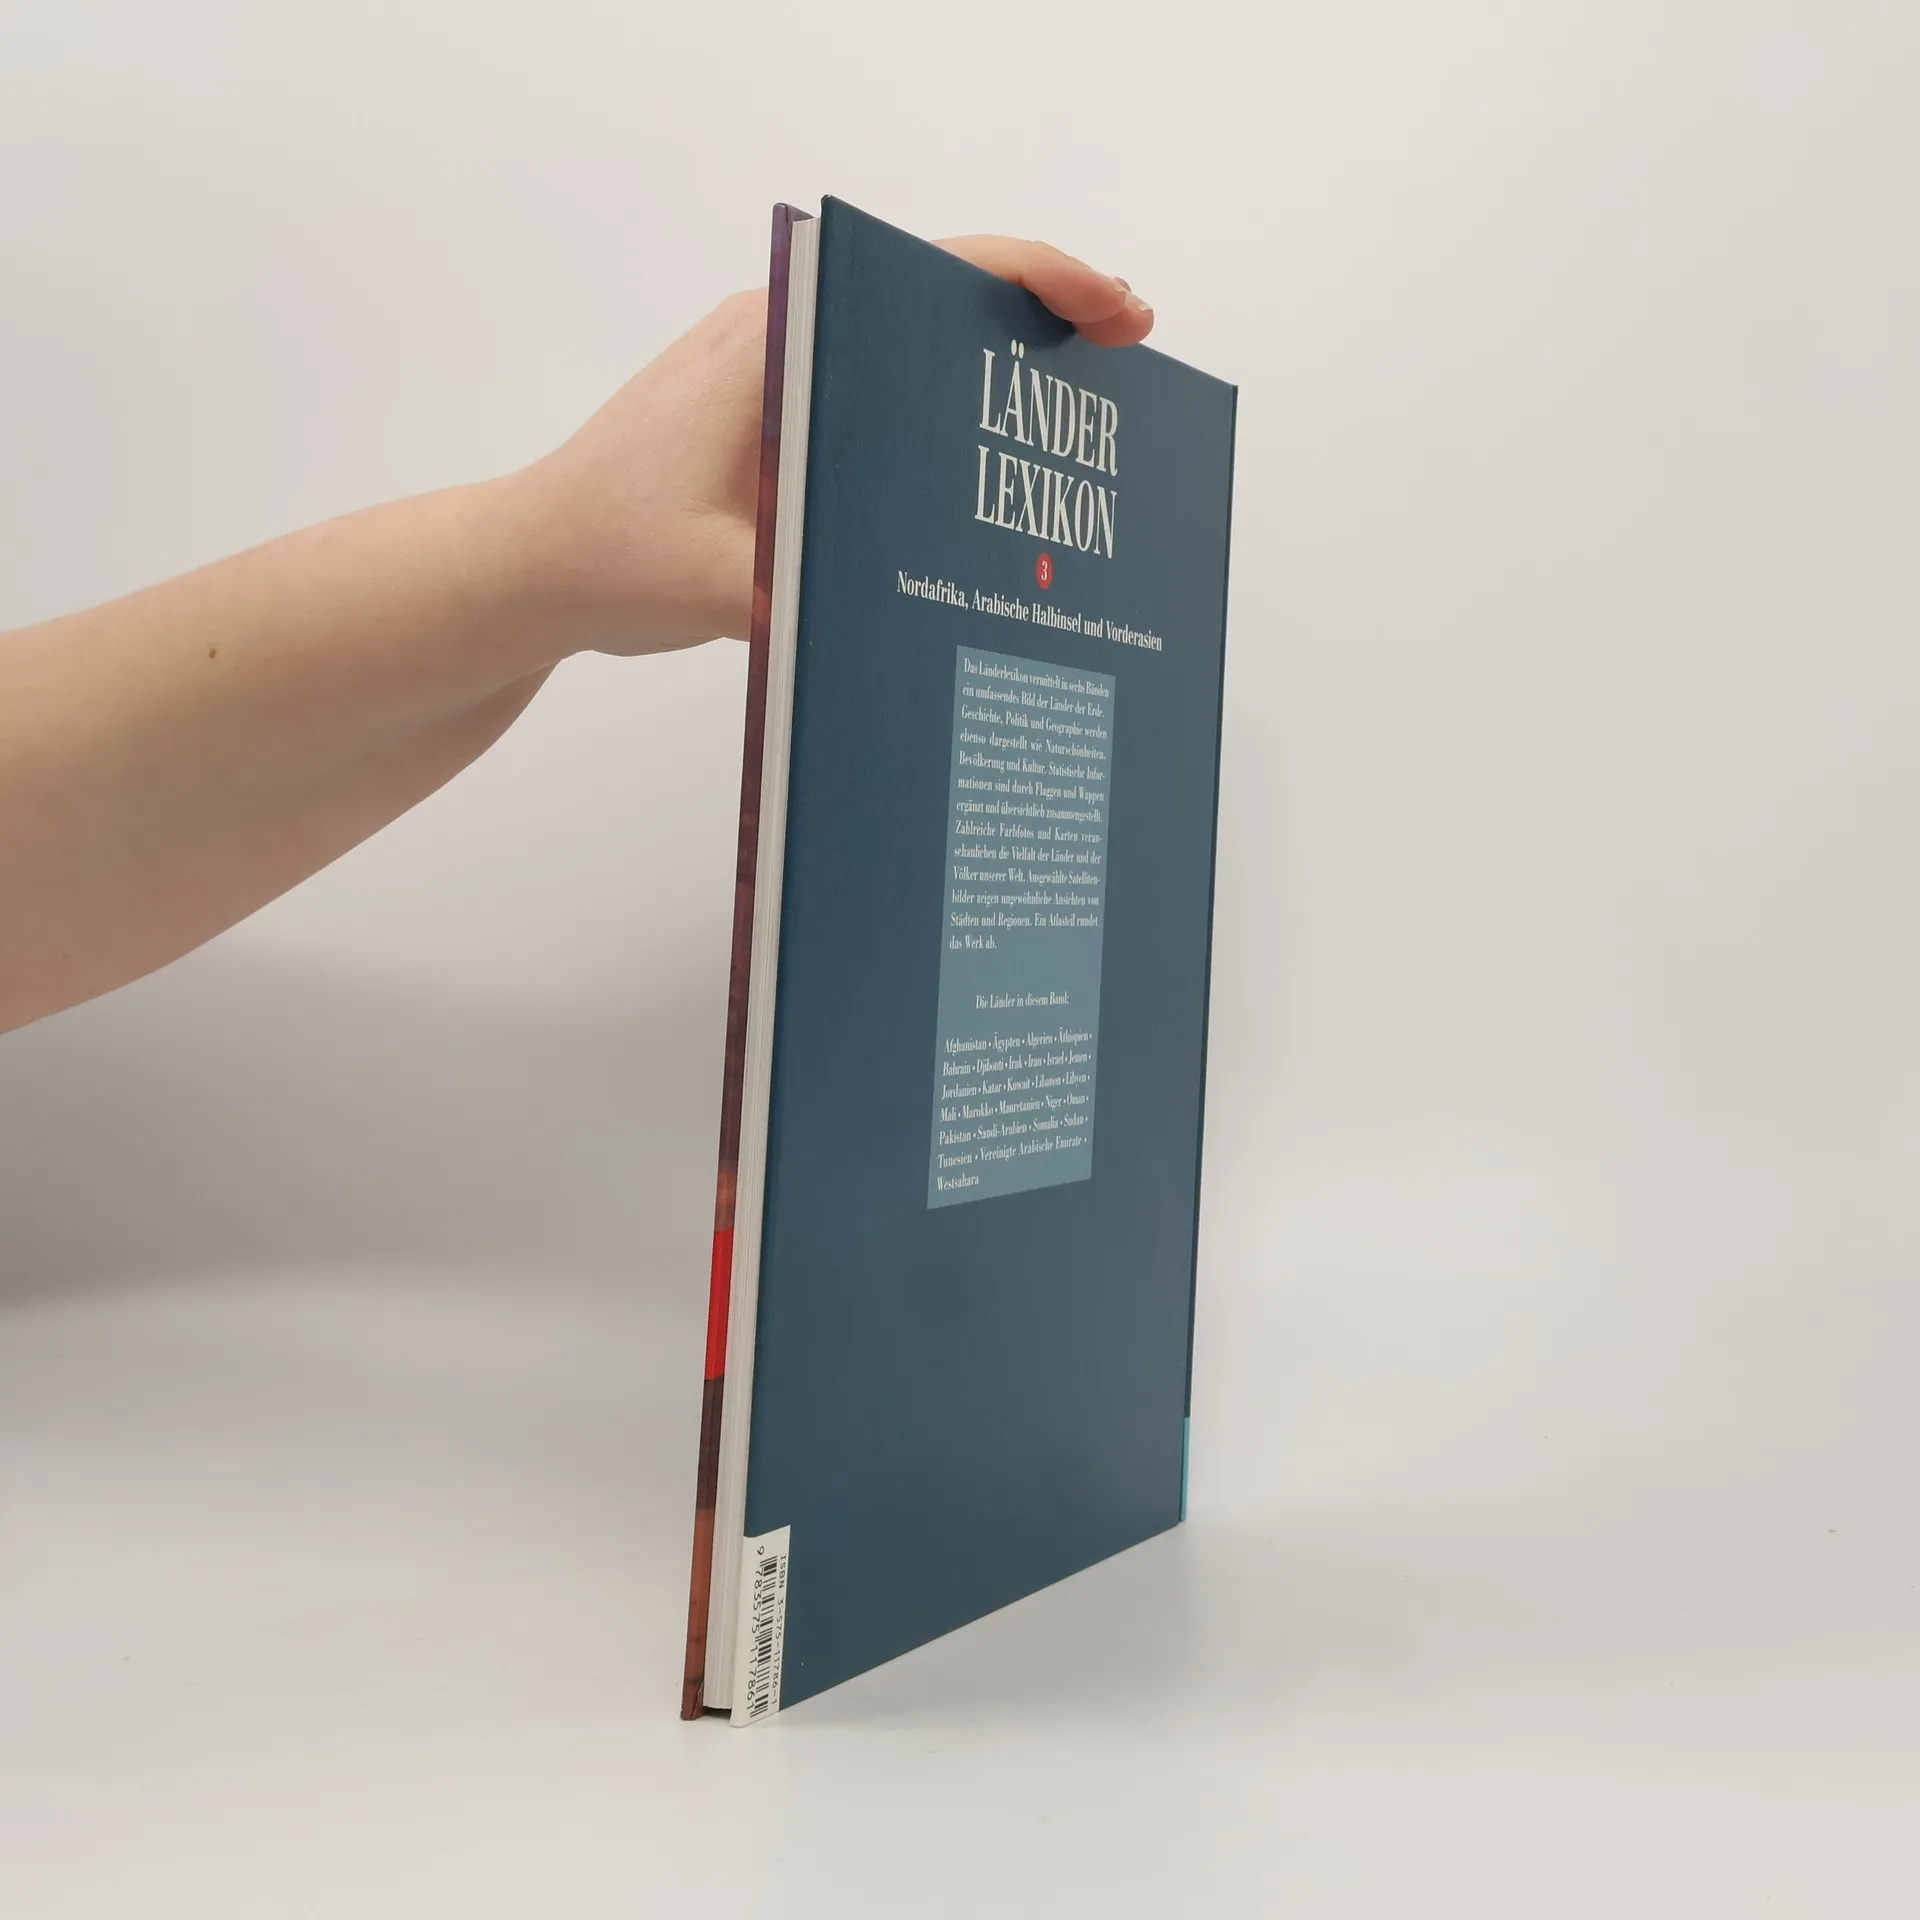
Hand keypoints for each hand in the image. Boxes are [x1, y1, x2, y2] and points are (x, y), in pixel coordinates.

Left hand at [508, 235, 1154, 658]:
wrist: (526, 565)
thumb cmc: (600, 553)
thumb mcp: (704, 584)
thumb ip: (794, 596)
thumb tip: (904, 624)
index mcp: (774, 342)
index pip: (928, 275)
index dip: (1035, 282)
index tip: (1111, 311)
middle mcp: (783, 343)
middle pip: (936, 304)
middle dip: (1041, 325)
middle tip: (1131, 360)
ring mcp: (780, 386)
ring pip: (910, 360)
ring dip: (993, 384)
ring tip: (1080, 430)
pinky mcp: (776, 434)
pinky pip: (878, 413)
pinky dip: (942, 430)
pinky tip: (990, 483)